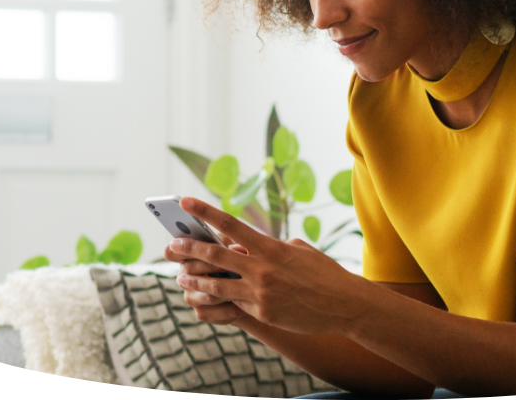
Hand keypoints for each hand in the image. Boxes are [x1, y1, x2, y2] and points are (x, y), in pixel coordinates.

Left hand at [166, 197, 366, 334]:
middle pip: (215, 255)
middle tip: (171, 245)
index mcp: (270, 247)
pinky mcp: (262, 313)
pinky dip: (216, 300)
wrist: (343, 304)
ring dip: (195, 280)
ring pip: (216, 285)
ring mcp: (260, 293)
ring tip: (181, 277)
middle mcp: (262, 268)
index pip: (230, 225)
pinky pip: (233, 305)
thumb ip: (273, 248)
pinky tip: (203, 299)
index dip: (205, 212)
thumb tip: (253, 247)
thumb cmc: (323, 272)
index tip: (185, 202)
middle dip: (189, 249)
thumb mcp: (299, 249)